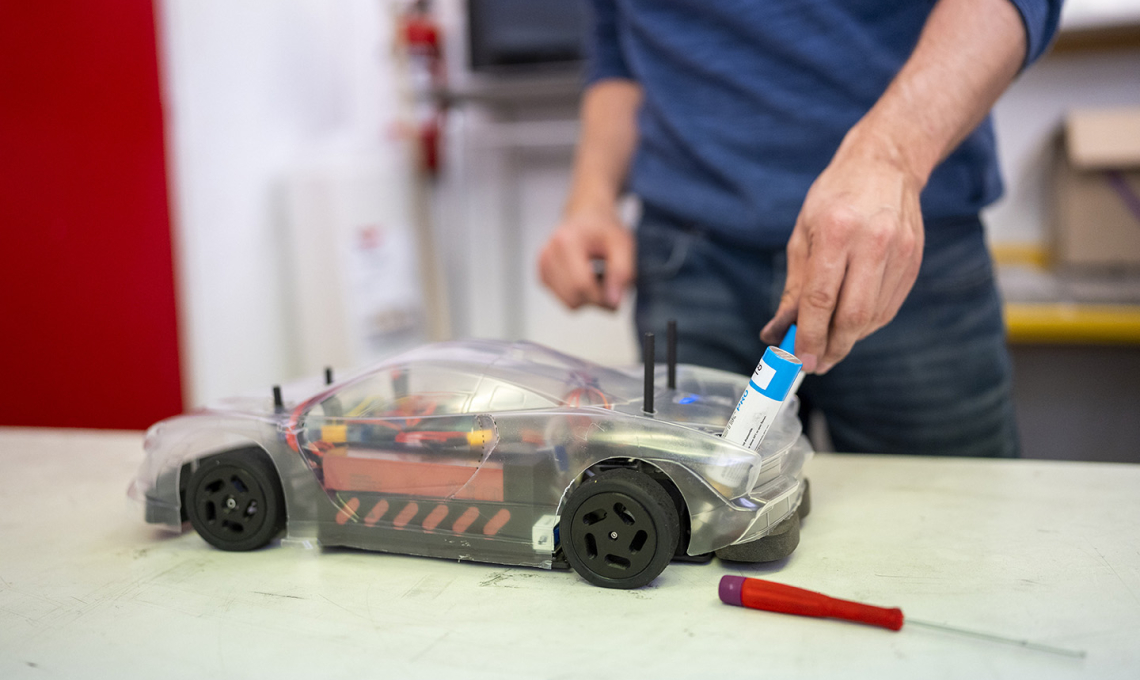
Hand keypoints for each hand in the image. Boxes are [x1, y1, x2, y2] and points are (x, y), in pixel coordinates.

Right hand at [538, 207, 634, 310]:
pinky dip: (578, 294)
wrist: (587, 215)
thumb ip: (622, 272)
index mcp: (566, 241)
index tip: (618, 293)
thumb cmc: (604, 228)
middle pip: (573, 298)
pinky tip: (585, 276)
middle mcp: (548, 253)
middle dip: (596, 298)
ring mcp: (542, 265)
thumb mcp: (623, 245)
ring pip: (568, 302)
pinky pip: (564, 299)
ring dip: (588, 298)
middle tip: (610, 282)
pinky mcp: (542, 275)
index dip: (602, 297)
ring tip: (597, 276)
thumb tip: (613, 302)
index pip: (581, 285)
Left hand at [761, 129, 924, 373]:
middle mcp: (872, 243)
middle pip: (853, 316)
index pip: (821, 299)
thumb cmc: (835, 197)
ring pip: (873, 317)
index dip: (809, 336)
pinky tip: (852, 325)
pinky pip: (888, 307)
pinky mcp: (914, 261)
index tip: (800, 359)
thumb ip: (795, 286)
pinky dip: (867, 324)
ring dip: (849, 340)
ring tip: (830, 344)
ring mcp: (900, 252)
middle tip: (816, 363)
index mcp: (836, 232)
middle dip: (832, 348)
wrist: (885, 163)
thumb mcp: (803, 233)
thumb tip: (780, 331)